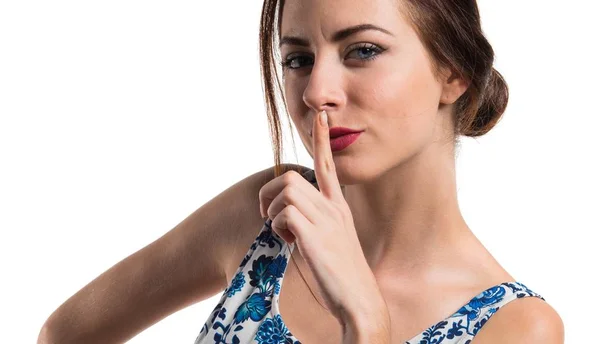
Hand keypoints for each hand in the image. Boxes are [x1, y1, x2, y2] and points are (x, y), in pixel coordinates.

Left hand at [258, 110, 389, 326]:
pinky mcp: (314, 235)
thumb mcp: (333, 239)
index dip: (322, 139)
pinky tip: (288, 242)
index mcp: (338, 206)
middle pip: (290, 177)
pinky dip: (276, 226)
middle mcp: (332, 207)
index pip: (328, 164)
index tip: (320, 116)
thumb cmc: (342, 273)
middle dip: (268, 193)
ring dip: (271, 211)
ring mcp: (324, 220)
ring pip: (285, 191)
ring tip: (281, 233)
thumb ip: (316, 221)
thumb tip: (289, 217)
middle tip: (267, 215)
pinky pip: (283, 213)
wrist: (359, 299)